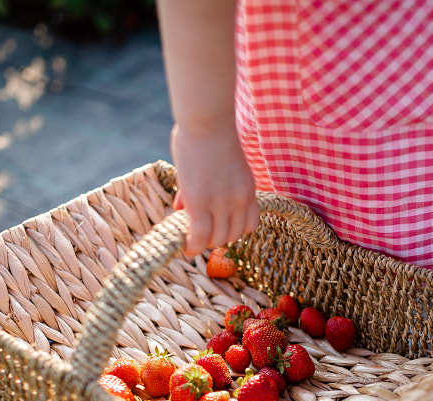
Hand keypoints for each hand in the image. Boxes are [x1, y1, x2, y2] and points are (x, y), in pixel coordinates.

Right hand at [170, 122, 259, 256]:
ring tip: (190, 240)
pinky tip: (185, 247)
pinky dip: (192, 246)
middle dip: (216, 238)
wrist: (207, 121)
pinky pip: (199, 236)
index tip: (218, 228)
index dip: (233, 231)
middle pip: (232, 235)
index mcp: (248, 190)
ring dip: (204, 243)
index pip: (249, 225)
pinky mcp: (200, 204)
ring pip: (217, 239)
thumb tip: (183, 206)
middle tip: (199, 234)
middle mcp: (239, 201)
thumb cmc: (210, 134)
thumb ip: (208, 186)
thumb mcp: (218, 165)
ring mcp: (221, 204)